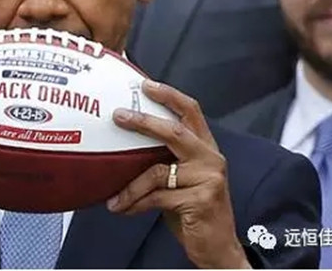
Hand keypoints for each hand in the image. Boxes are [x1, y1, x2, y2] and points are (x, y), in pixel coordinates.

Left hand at [107, 80, 250, 268]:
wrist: (218, 248)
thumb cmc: (193, 211)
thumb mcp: (181, 180)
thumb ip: (165, 160)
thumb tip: (126, 144)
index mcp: (205, 148)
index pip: (191, 111)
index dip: (169, 95)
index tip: (146, 84)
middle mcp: (211, 158)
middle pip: (174, 131)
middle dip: (143, 121)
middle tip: (118, 116)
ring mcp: (209, 178)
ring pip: (157, 171)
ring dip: (130, 186)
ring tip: (114, 196)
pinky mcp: (201, 199)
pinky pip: (157, 196)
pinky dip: (135, 202)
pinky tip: (123, 209)